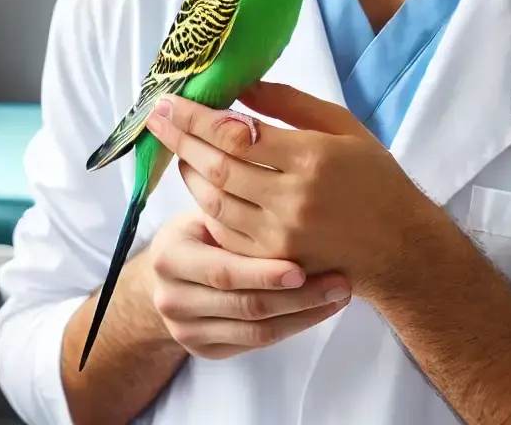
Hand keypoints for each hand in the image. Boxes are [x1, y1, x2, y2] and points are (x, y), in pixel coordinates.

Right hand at [142, 209, 352, 359]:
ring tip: (341, 294)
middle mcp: (172, 300)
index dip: (265, 272)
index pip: (224, 271)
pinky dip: (293, 326)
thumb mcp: (204, 207)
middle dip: (299, 296)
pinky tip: (322, 309)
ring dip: (305, 314)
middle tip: (340, 280)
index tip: (304, 264)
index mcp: (169, 257)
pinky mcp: (205, 350)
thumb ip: (230, 197)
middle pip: (246, 305)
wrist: (173, 268)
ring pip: (258, 331)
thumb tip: (269, 160)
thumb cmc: (201, 224)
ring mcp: (187, 331)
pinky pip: (257, 343)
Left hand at [145, 83, 441, 296]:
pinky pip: (225, 231)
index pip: (237, 134)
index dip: (197, 117)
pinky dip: (205, 204)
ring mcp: (279, 235)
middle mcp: (292, 199)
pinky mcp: (272, 261)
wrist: (398, 245)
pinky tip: (199, 183)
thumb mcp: (344, 126)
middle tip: (156, 116)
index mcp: (312, 157)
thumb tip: (242, 86)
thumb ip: (292, 104)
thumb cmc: (374, 177)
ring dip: (188, 171)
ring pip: (214, 201)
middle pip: (218, 166)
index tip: (171, 99)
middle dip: (181, 139)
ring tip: (174, 147)